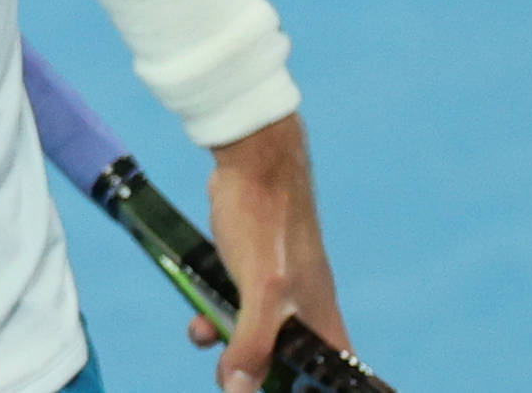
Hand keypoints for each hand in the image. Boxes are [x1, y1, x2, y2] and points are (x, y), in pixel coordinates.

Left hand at [191, 114, 348, 392]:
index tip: (284, 388)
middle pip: (287, 360)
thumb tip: (238, 388)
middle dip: (257, 370)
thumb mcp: (260, 291)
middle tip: (230, 373)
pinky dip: (213, 316)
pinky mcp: (250, 270)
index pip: (335, 367)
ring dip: (227, 343)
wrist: (250, 161)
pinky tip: (196, 315)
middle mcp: (303, 306)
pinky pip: (234, 308)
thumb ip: (253, 343)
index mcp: (320, 316)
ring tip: (202, 333)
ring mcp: (276, 287)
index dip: (317, 385)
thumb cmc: (267, 222)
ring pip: (254, 334)